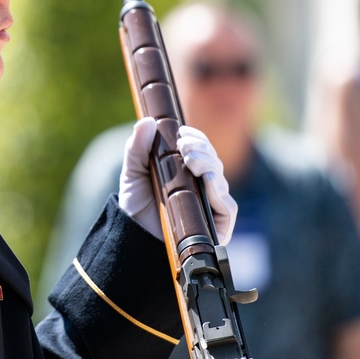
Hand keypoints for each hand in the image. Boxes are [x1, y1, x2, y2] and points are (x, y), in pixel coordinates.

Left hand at [119, 118, 237, 244]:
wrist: (133, 237)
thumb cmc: (136, 206)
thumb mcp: (132, 172)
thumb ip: (137, 147)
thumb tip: (147, 121)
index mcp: (187, 171)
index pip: (201, 150)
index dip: (196, 138)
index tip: (181, 132)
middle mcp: (202, 187)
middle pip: (212, 161)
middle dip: (201, 148)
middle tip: (183, 145)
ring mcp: (211, 205)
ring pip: (219, 179)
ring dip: (209, 164)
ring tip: (191, 159)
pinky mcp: (218, 226)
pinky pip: (227, 206)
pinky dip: (220, 191)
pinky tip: (208, 181)